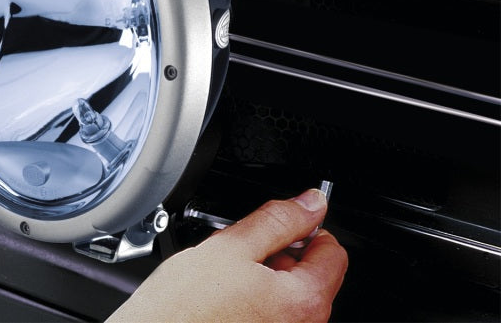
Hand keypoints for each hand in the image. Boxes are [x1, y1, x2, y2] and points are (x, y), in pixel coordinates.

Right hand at [108, 189, 347, 322]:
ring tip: (224, 278)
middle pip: (310, 276)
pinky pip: (269, 315)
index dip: (305, 229)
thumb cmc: (181, 309)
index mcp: (303, 302)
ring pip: (286, 296)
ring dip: (263, 278)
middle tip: (239, 252)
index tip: (280, 225)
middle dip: (280, 255)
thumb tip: (310, 203)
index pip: (333, 251)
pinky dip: (252, 301)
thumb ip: (277, 220)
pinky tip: (222, 298)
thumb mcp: (229, 246)